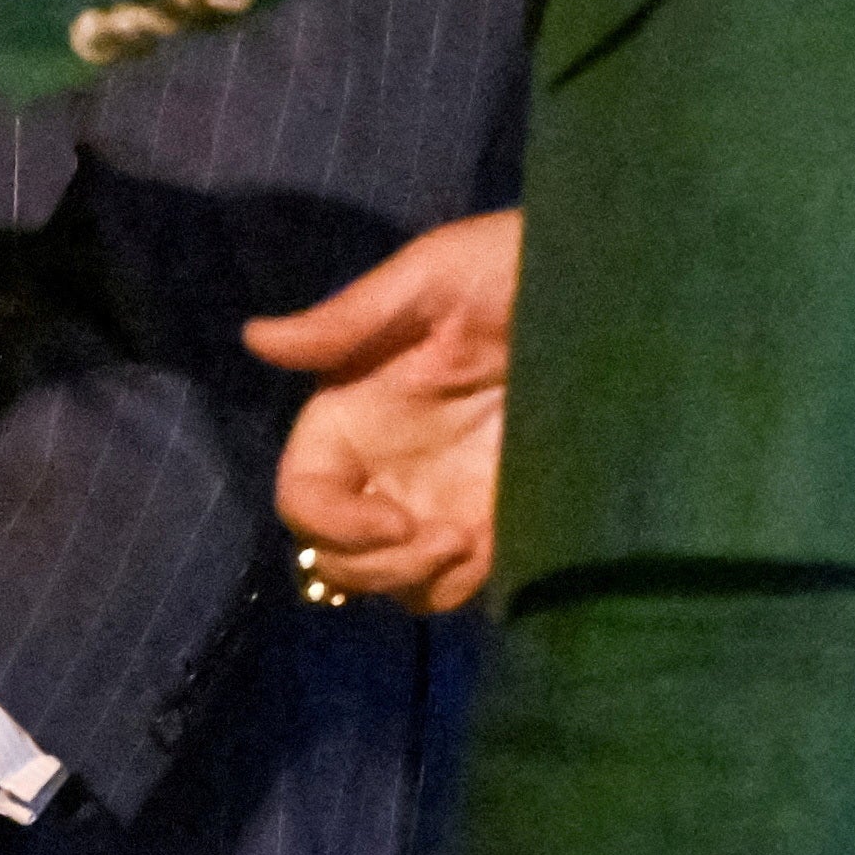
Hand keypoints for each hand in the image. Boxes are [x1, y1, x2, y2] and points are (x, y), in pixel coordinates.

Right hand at [247, 207, 517, 612]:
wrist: (601, 288)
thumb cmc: (503, 268)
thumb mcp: (425, 280)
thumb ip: (344, 322)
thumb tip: (253, 339)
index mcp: (350, 414)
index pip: (301, 497)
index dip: (330, 524)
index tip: (395, 519)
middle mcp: (383, 467)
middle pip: (335, 556)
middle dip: (372, 566)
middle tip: (440, 538)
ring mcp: (438, 498)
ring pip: (390, 581)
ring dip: (412, 581)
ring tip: (465, 543)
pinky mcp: (493, 520)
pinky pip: (453, 584)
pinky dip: (459, 585)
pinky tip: (492, 547)